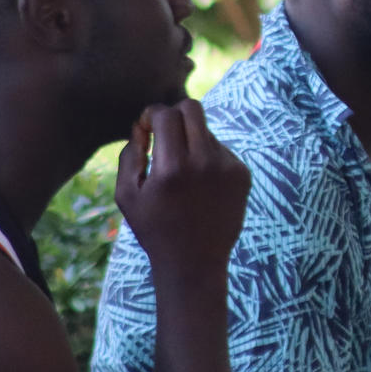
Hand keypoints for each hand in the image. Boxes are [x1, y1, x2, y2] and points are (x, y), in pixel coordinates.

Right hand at [115, 101, 250, 282]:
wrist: (194, 262)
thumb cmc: (154, 228)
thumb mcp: (127, 195)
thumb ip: (130, 154)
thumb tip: (141, 125)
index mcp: (172, 167)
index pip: (166, 114)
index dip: (152, 114)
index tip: (146, 127)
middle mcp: (205, 162)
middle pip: (193, 108)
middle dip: (174, 114)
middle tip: (164, 133)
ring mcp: (228, 167)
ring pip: (206, 131)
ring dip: (191, 141)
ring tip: (182, 175)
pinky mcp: (243, 174)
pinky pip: (221, 150)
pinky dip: (207, 158)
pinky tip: (200, 187)